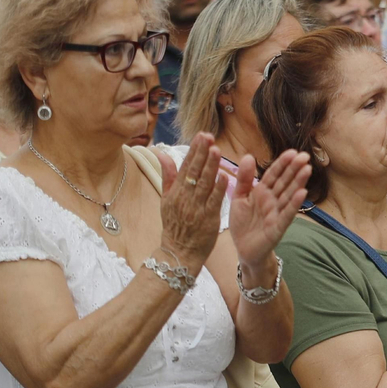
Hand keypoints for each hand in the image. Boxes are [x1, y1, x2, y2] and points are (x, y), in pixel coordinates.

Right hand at [157, 134, 228, 272]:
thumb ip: (167, 176)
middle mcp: (185, 197)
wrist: (179, 252)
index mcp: (176, 191)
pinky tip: (225, 176)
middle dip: (202, 153)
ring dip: (211, 167)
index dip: (194, 150)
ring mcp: (197, 208)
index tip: (201, 135)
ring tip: (217, 150)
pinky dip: (219, 189)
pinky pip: (214, 201)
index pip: (185, 166)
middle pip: (194, 172)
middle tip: (209, 137)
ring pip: (204, 184)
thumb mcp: (166, 199)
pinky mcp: (208, 219)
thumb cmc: (174, 225)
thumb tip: (162, 154)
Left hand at [228, 148, 311, 273]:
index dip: (282, 164)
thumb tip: (249, 156)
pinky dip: (294, 204)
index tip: (292, 152)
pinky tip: (302, 193)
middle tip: (305, 155)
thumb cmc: (243, 224)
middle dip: (294, 169)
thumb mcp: (239, 198)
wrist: (243, 250)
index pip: (273, 175)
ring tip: (307, 169)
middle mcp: (272, 201)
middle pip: (284, 182)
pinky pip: (287, 214)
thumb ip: (244, 179)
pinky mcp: (278, 227)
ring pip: (289, 195)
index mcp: (262, 192)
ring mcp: (277, 213)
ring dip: (298, 183)